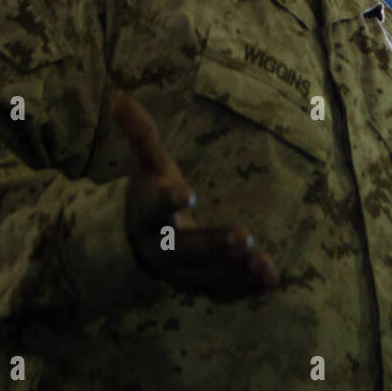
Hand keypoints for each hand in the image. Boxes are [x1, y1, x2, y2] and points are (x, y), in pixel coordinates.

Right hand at [112, 91, 278, 301]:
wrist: (134, 243)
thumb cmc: (150, 194)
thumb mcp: (146, 165)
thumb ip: (140, 134)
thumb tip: (119, 97)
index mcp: (147, 214)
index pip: (154, 207)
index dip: (168, 200)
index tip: (188, 192)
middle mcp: (159, 247)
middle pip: (183, 250)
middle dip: (213, 245)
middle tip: (245, 236)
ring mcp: (177, 272)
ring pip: (203, 277)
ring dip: (234, 271)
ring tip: (265, 262)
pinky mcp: (196, 286)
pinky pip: (218, 293)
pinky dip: (243, 290)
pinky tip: (271, 280)